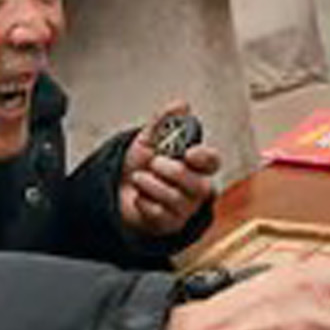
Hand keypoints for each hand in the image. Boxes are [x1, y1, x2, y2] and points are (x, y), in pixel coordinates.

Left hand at [118, 101, 220, 235]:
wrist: (117, 189)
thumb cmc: (140, 165)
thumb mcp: (149, 138)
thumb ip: (165, 122)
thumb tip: (181, 105)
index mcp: (196, 164)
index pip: (213, 161)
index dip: (204, 158)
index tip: (189, 153)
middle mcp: (196, 187)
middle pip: (199, 185)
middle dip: (173, 172)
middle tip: (154, 163)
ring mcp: (185, 208)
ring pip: (176, 199)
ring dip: (152, 185)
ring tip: (138, 178)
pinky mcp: (170, 224)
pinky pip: (160, 214)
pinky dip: (143, 202)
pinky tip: (140, 197)